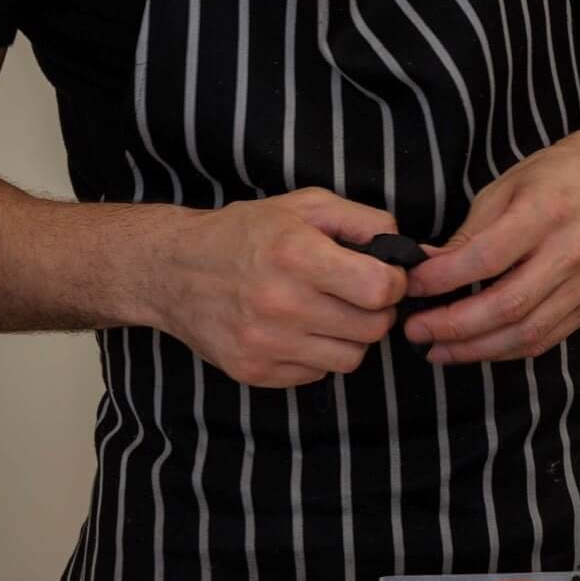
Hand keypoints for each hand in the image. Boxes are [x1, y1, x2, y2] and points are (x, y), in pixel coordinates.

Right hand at [153, 188, 405, 387]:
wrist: (174, 269)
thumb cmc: (246, 232)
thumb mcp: (306, 206)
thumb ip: (363, 221)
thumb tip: (405, 250)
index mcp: (297, 256)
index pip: (379, 289)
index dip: (393, 281)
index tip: (383, 275)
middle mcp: (281, 304)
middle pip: (372, 328)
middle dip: (377, 310)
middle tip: (359, 294)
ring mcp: (265, 344)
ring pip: (351, 358)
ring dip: (351, 336)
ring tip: (330, 311)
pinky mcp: (254, 371)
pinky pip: (318, 374)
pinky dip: (320, 354)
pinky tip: (301, 329)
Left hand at [402, 135, 579, 363]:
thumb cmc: (555, 177)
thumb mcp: (505, 187)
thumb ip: (467, 233)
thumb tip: (425, 268)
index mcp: (546, 211)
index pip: (487, 257)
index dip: (443, 279)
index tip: (411, 287)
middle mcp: (571, 250)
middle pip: (508, 305)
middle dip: (454, 325)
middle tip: (415, 330)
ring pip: (527, 332)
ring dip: (475, 349)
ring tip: (437, 350)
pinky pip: (545, 339)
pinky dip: (506, 349)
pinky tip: (476, 348)